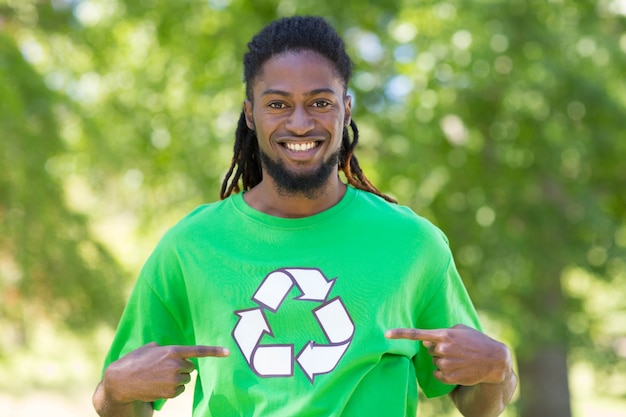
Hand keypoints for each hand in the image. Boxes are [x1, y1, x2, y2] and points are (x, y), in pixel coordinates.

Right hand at [103, 342, 228, 403]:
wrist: (122, 382)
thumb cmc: (135, 361)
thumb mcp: (149, 348)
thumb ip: (165, 347)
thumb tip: (171, 351)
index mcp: (172, 350)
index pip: (198, 350)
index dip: (214, 351)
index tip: (228, 352)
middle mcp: (176, 364)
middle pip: (191, 367)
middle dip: (182, 368)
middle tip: (165, 369)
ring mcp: (174, 379)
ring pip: (186, 379)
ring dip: (177, 379)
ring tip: (159, 378)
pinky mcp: (171, 392)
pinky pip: (180, 389)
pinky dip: (173, 389)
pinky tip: (159, 386)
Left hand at [385, 324, 510, 385]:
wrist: (494, 360)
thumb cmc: (476, 340)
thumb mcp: (460, 329)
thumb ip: (441, 333)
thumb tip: (426, 343)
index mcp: (444, 334)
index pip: (417, 334)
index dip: (400, 334)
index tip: (385, 334)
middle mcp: (442, 349)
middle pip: (429, 350)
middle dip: (439, 350)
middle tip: (455, 349)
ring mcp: (446, 364)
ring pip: (434, 363)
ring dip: (443, 361)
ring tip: (460, 358)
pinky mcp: (449, 377)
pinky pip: (437, 375)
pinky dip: (444, 373)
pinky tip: (458, 368)